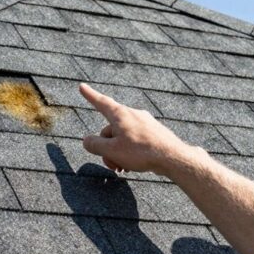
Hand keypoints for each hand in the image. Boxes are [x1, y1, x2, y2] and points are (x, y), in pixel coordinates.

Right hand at [78, 83, 199, 175]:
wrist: (172, 157)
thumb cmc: (141, 152)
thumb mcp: (111, 150)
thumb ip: (95, 145)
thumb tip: (86, 141)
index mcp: (120, 114)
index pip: (101, 102)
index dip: (90, 95)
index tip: (82, 86)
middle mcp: (132, 114)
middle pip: (111, 129)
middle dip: (107, 148)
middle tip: (112, 165)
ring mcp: (144, 122)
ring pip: (123, 136)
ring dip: (119, 152)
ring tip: (124, 167)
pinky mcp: (153, 132)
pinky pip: (136, 140)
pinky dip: (131, 152)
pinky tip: (134, 165)